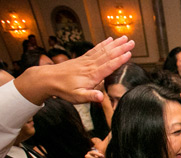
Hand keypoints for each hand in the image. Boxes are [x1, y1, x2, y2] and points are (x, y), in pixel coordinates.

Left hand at [15, 36, 134, 104]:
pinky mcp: (82, 59)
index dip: (119, 60)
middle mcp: (90, 65)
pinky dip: (103, 44)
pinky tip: (109, 40)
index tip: (129, 54)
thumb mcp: (77, 97)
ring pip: (103, 50)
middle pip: (108, 55)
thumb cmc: (63, 90)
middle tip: (132, 42)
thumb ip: (90, 96)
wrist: (48, 79)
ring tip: (124, 38)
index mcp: (92, 75)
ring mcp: (86, 61)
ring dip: (115, 44)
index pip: (108, 66)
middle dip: (121, 48)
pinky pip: (95, 49)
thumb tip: (101, 97)